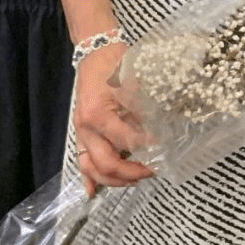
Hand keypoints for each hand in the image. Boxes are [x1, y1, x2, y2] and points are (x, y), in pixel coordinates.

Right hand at [73, 42, 154, 196]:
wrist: (95, 52)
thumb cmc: (115, 63)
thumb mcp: (134, 81)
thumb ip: (145, 107)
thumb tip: (161, 130)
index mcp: (99, 115)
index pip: (125, 141)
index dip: (146, 147)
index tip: (163, 147)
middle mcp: (86, 128)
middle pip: (106, 163)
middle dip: (130, 173)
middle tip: (152, 171)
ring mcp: (81, 132)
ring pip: (91, 167)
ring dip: (112, 179)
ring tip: (133, 180)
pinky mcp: (81, 133)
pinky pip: (81, 161)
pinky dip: (87, 178)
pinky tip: (92, 193)